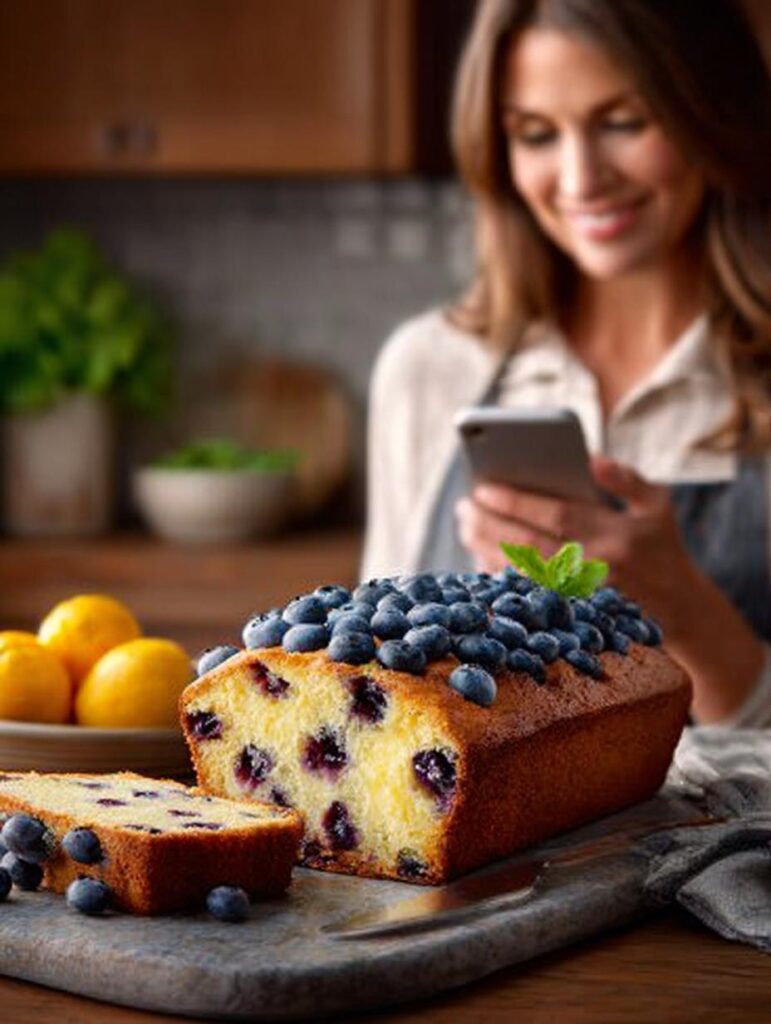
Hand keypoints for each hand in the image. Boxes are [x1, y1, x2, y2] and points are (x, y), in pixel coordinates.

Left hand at [455, 454, 691, 623]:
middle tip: (463, 506)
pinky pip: (525, 593)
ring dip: (486, 548)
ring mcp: (580, 595)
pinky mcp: (569, 613)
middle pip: (529, 544)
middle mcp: (595, 567)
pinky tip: (478, 555)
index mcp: (616, 535)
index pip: (556, 515)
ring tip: (464, 525)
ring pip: (521, 571)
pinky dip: (499, 575)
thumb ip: (626, 478)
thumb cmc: (662, 547)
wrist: (679, 610)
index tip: (483, 488)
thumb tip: (589, 459)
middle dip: (490, 524)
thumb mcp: (658, 505)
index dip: (516, 502)